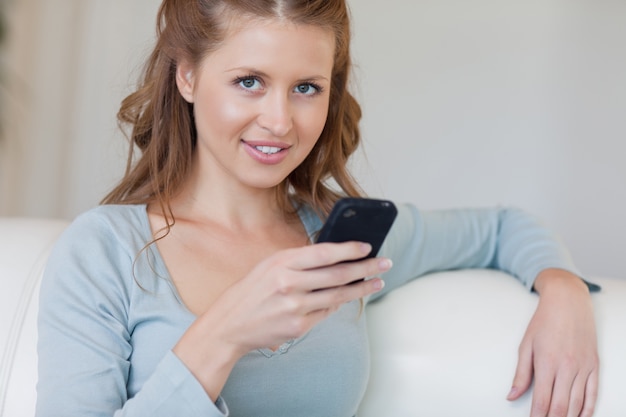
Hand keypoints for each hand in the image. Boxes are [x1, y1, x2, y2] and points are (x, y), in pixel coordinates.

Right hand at [173, 241, 390, 398]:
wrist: (230, 324)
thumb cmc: (252, 290)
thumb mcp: (270, 265)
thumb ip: (300, 260)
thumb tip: (336, 257)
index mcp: (282, 262)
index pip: (325, 253)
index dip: (350, 249)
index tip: (368, 246)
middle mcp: (289, 284)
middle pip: (338, 274)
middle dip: (367, 268)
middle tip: (385, 263)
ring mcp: (295, 307)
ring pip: (338, 295)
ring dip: (362, 288)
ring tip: (377, 281)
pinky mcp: (299, 326)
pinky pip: (326, 312)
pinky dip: (339, 303)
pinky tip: (349, 296)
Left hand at [507, 269, 598, 416]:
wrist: (567, 301)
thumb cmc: (544, 321)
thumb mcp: (525, 345)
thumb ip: (520, 374)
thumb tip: (511, 396)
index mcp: (547, 363)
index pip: (542, 400)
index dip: (536, 416)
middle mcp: (568, 367)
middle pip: (561, 407)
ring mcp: (584, 367)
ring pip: (577, 404)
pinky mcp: (595, 365)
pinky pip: (593, 393)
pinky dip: (587, 409)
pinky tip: (580, 416)